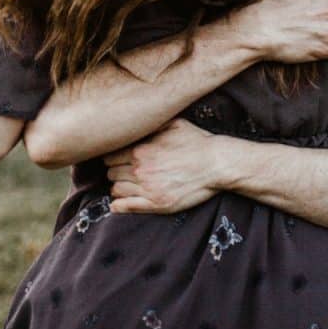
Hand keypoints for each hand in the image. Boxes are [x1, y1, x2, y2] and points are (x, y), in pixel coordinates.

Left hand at [101, 118, 220, 213]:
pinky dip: (119, 205)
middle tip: (124, 171)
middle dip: (116, 171)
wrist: (217, 164)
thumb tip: (135, 122)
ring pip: (116, 190)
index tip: (119, 159)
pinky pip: (125, 206)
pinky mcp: (157, 204)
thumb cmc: (197, 142)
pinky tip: (121, 202)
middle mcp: (140, 169)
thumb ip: (151, 124)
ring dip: (119, 187)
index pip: (109, 156)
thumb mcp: (173, 123)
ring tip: (128, 184)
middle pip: (111, 173)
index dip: (113, 157)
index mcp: (140, 150)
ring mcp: (147, 188)